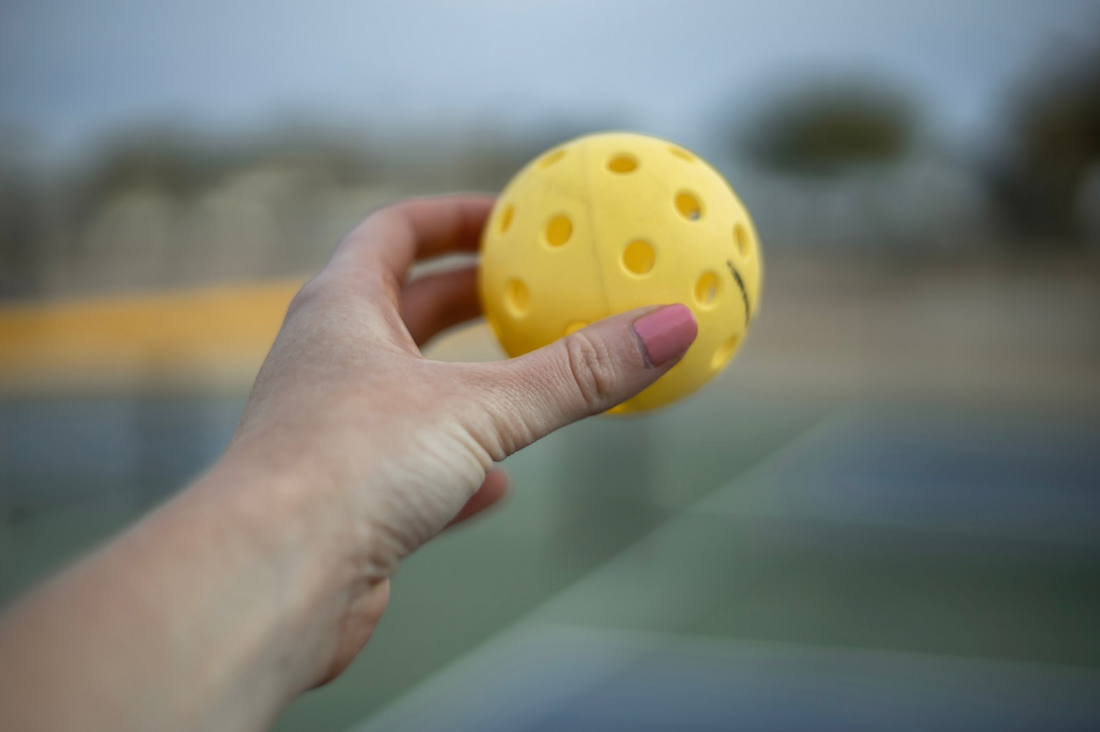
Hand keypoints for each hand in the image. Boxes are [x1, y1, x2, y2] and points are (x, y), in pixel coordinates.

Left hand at [220, 194, 698, 685]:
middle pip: (404, 308)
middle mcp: (329, 363)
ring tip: (531, 379)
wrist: (271, 579)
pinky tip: (498, 487)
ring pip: (412, 391)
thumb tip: (672, 326)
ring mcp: (332, 433)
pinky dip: (459, 469)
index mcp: (342, 310)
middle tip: (534, 291)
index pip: (394, 232)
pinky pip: (411, 469)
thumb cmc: (352, 467)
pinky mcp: (344, 501)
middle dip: (469, 298)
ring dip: (469, 383)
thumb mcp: (481, 408)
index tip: (511, 216)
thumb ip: (577, 373)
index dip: (452, 217)